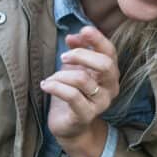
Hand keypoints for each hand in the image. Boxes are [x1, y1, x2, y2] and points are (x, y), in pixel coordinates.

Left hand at [40, 26, 119, 156]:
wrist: (71, 126)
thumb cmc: (73, 94)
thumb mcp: (74, 68)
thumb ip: (77, 50)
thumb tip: (73, 36)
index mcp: (110, 73)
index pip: (110, 52)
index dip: (98, 39)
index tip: (83, 30)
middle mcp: (110, 87)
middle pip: (104, 64)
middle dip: (81, 55)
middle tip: (63, 56)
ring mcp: (101, 103)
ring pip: (83, 79)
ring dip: (61, 75)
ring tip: (50, 78)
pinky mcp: (86, 115)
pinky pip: (72, 96)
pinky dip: (55, 87)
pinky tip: (46, 86)